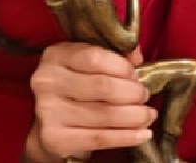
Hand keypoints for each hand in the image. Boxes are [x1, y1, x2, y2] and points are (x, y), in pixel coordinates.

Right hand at [23, 43, 154, 162]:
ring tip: (148, 116)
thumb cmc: (73, 87)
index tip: (136, 76)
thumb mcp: (84, 64)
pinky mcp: (56, 139)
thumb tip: (137, 56)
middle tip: (145, 97)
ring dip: (135, 116)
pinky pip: (100, 138)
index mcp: (56, 56)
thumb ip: (111, 56)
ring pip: (105, 114)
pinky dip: (126, 137)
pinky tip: (142, 134)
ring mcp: (49, 111)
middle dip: (132, 93)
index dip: (123, 67)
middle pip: (103, 87)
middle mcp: (48, 82)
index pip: (95, 58)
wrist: (47, 124)